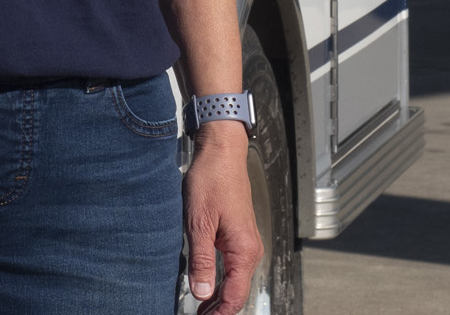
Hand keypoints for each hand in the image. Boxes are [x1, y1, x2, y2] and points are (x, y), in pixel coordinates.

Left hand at [183, 123, 261, 314]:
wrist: (221, 151)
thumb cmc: (212, 180)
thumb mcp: (199, 223)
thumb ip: (201, 261)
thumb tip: (201, 294)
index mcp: (244, 250)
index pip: (234, 296)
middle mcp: (250, 249)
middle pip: (237, 293)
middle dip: (218, 311)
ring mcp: (246, 242)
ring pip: (235, 282)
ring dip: (218, 299)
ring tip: (199, 311)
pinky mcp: (239, 235)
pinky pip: (233, 268)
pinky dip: (220, 283)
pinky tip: (206, 288)